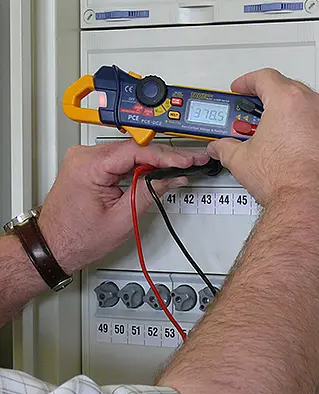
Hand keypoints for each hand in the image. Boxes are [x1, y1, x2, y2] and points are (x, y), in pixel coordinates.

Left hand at [38, 140, 208, 274]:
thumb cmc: (77, 238)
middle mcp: (84, 156)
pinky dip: (142, 164)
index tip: (186, 161)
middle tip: (191, 159)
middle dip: (166, 156)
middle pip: (135, 148)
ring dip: (156, 160)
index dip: (166, 156)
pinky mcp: (90, 165)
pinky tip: (160, 168)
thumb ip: (149, 193)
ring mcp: (86, 159)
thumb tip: (171, 178)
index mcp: (89, 166)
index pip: (136, 151)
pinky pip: (121, 159)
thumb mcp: (122, 219)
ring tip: (181, 165)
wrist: (53, 246)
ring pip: (130, 152)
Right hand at [207, 69, 318, 208]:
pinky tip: (303, 150)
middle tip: (259, 114)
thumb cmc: (283, 181)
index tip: (242, 88)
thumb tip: (221, 147)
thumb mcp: (241, 160)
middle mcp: (315, 107)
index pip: (265, 78)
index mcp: (287, 102)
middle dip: (272, 98)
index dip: (248, 81)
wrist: (310, 205)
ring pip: (312, 109)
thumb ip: (227, 148)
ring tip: (281, 135)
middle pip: (290, 89)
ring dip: (295, 116)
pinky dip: (316, 133)